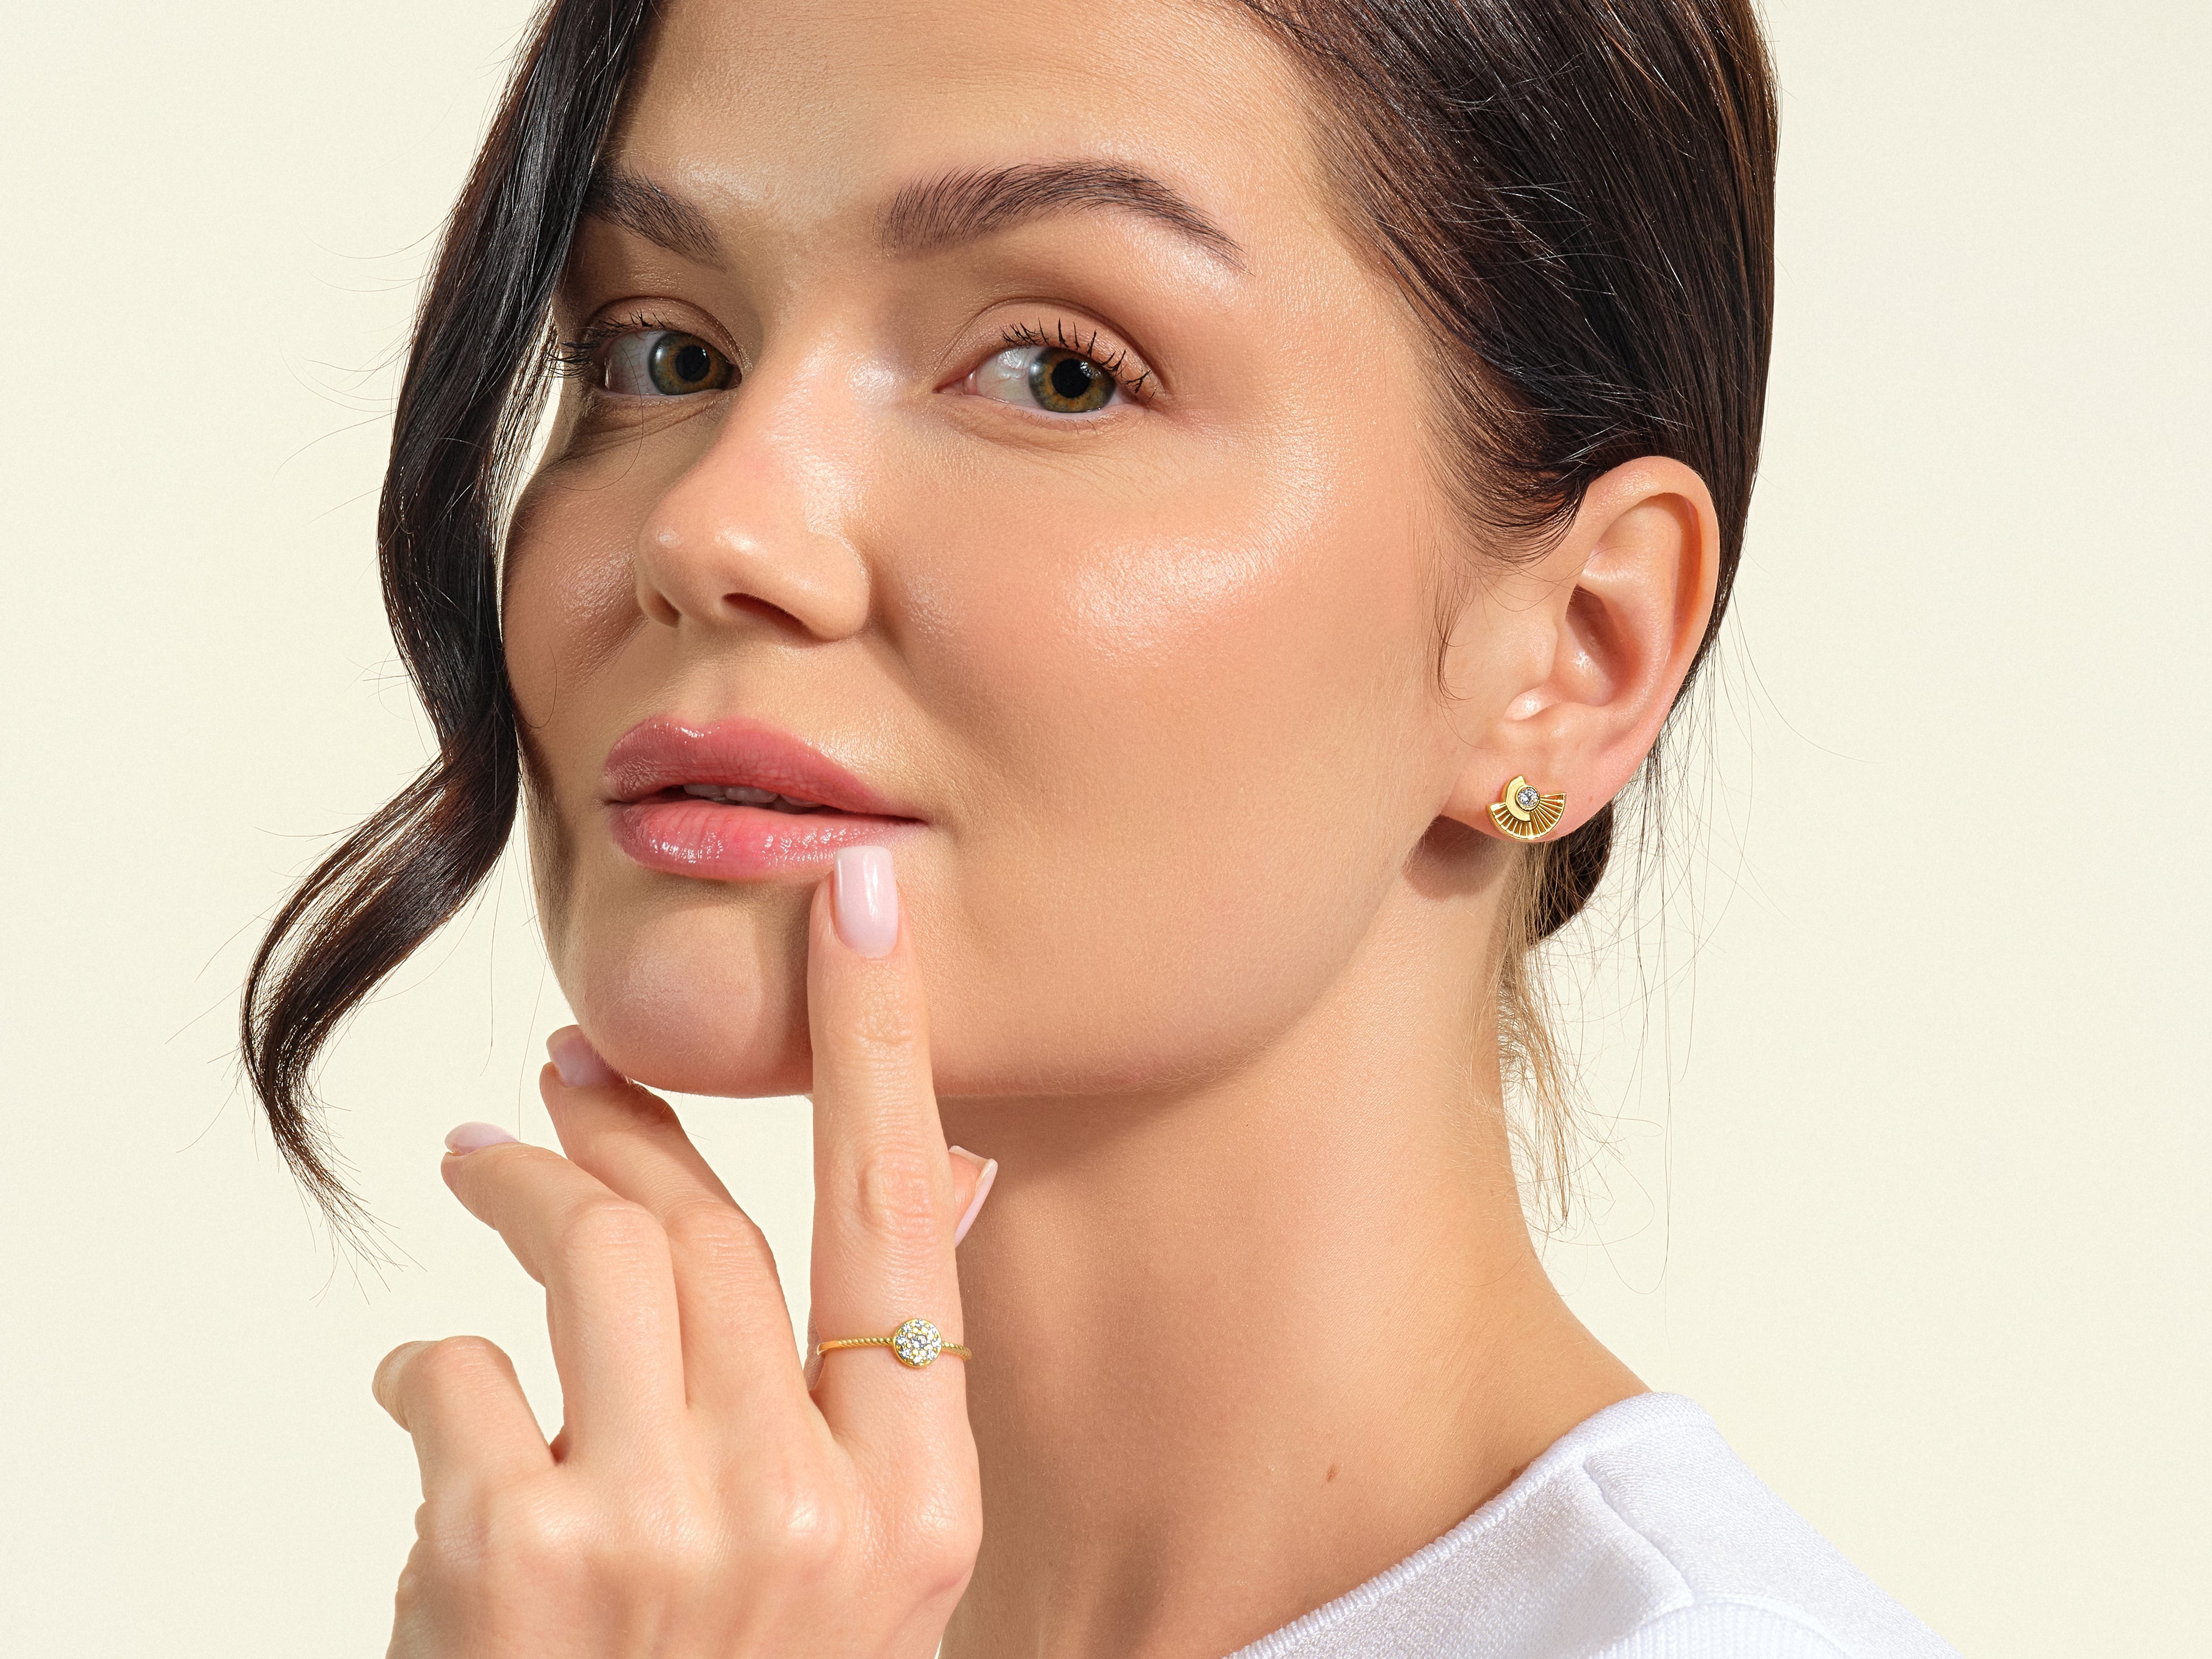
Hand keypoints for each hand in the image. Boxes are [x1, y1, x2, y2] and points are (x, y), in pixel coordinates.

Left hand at [371, 849, 995, 1656]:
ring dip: (525, 1186)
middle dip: (628, 1126)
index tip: (856, 904)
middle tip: (568, 1074)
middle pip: (712, 1229)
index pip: (900, 1219)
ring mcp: (665, 1538)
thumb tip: (946, 1169)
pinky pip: (457, 1376)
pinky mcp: (515, 1565)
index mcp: (914, 1506)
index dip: (882, 1047)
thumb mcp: (859, 1570)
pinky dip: (425, 1368)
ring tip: (489, 1166)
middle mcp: (810, 1514)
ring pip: (596, 1259)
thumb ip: (885, 1386)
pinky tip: (424, 1402)